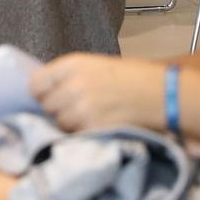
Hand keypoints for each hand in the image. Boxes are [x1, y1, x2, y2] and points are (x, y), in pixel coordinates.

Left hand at [30, 53, 165, 132]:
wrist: (163, 94)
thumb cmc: (133, 77)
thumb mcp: (96, 66)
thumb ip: (70, 77)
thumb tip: (46, 93)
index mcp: (72, 64)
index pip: (36, 84)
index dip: (42, 93)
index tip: (50, 98)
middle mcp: (73, 85)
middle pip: (46, 106)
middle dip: (57, 110)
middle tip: (76, 110)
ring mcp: (82, 109)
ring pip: (60, 123)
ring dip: (70, 124)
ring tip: (89, 119)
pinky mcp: (93, 129)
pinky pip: (75, 135)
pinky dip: (82, 134)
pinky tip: (96, 127)